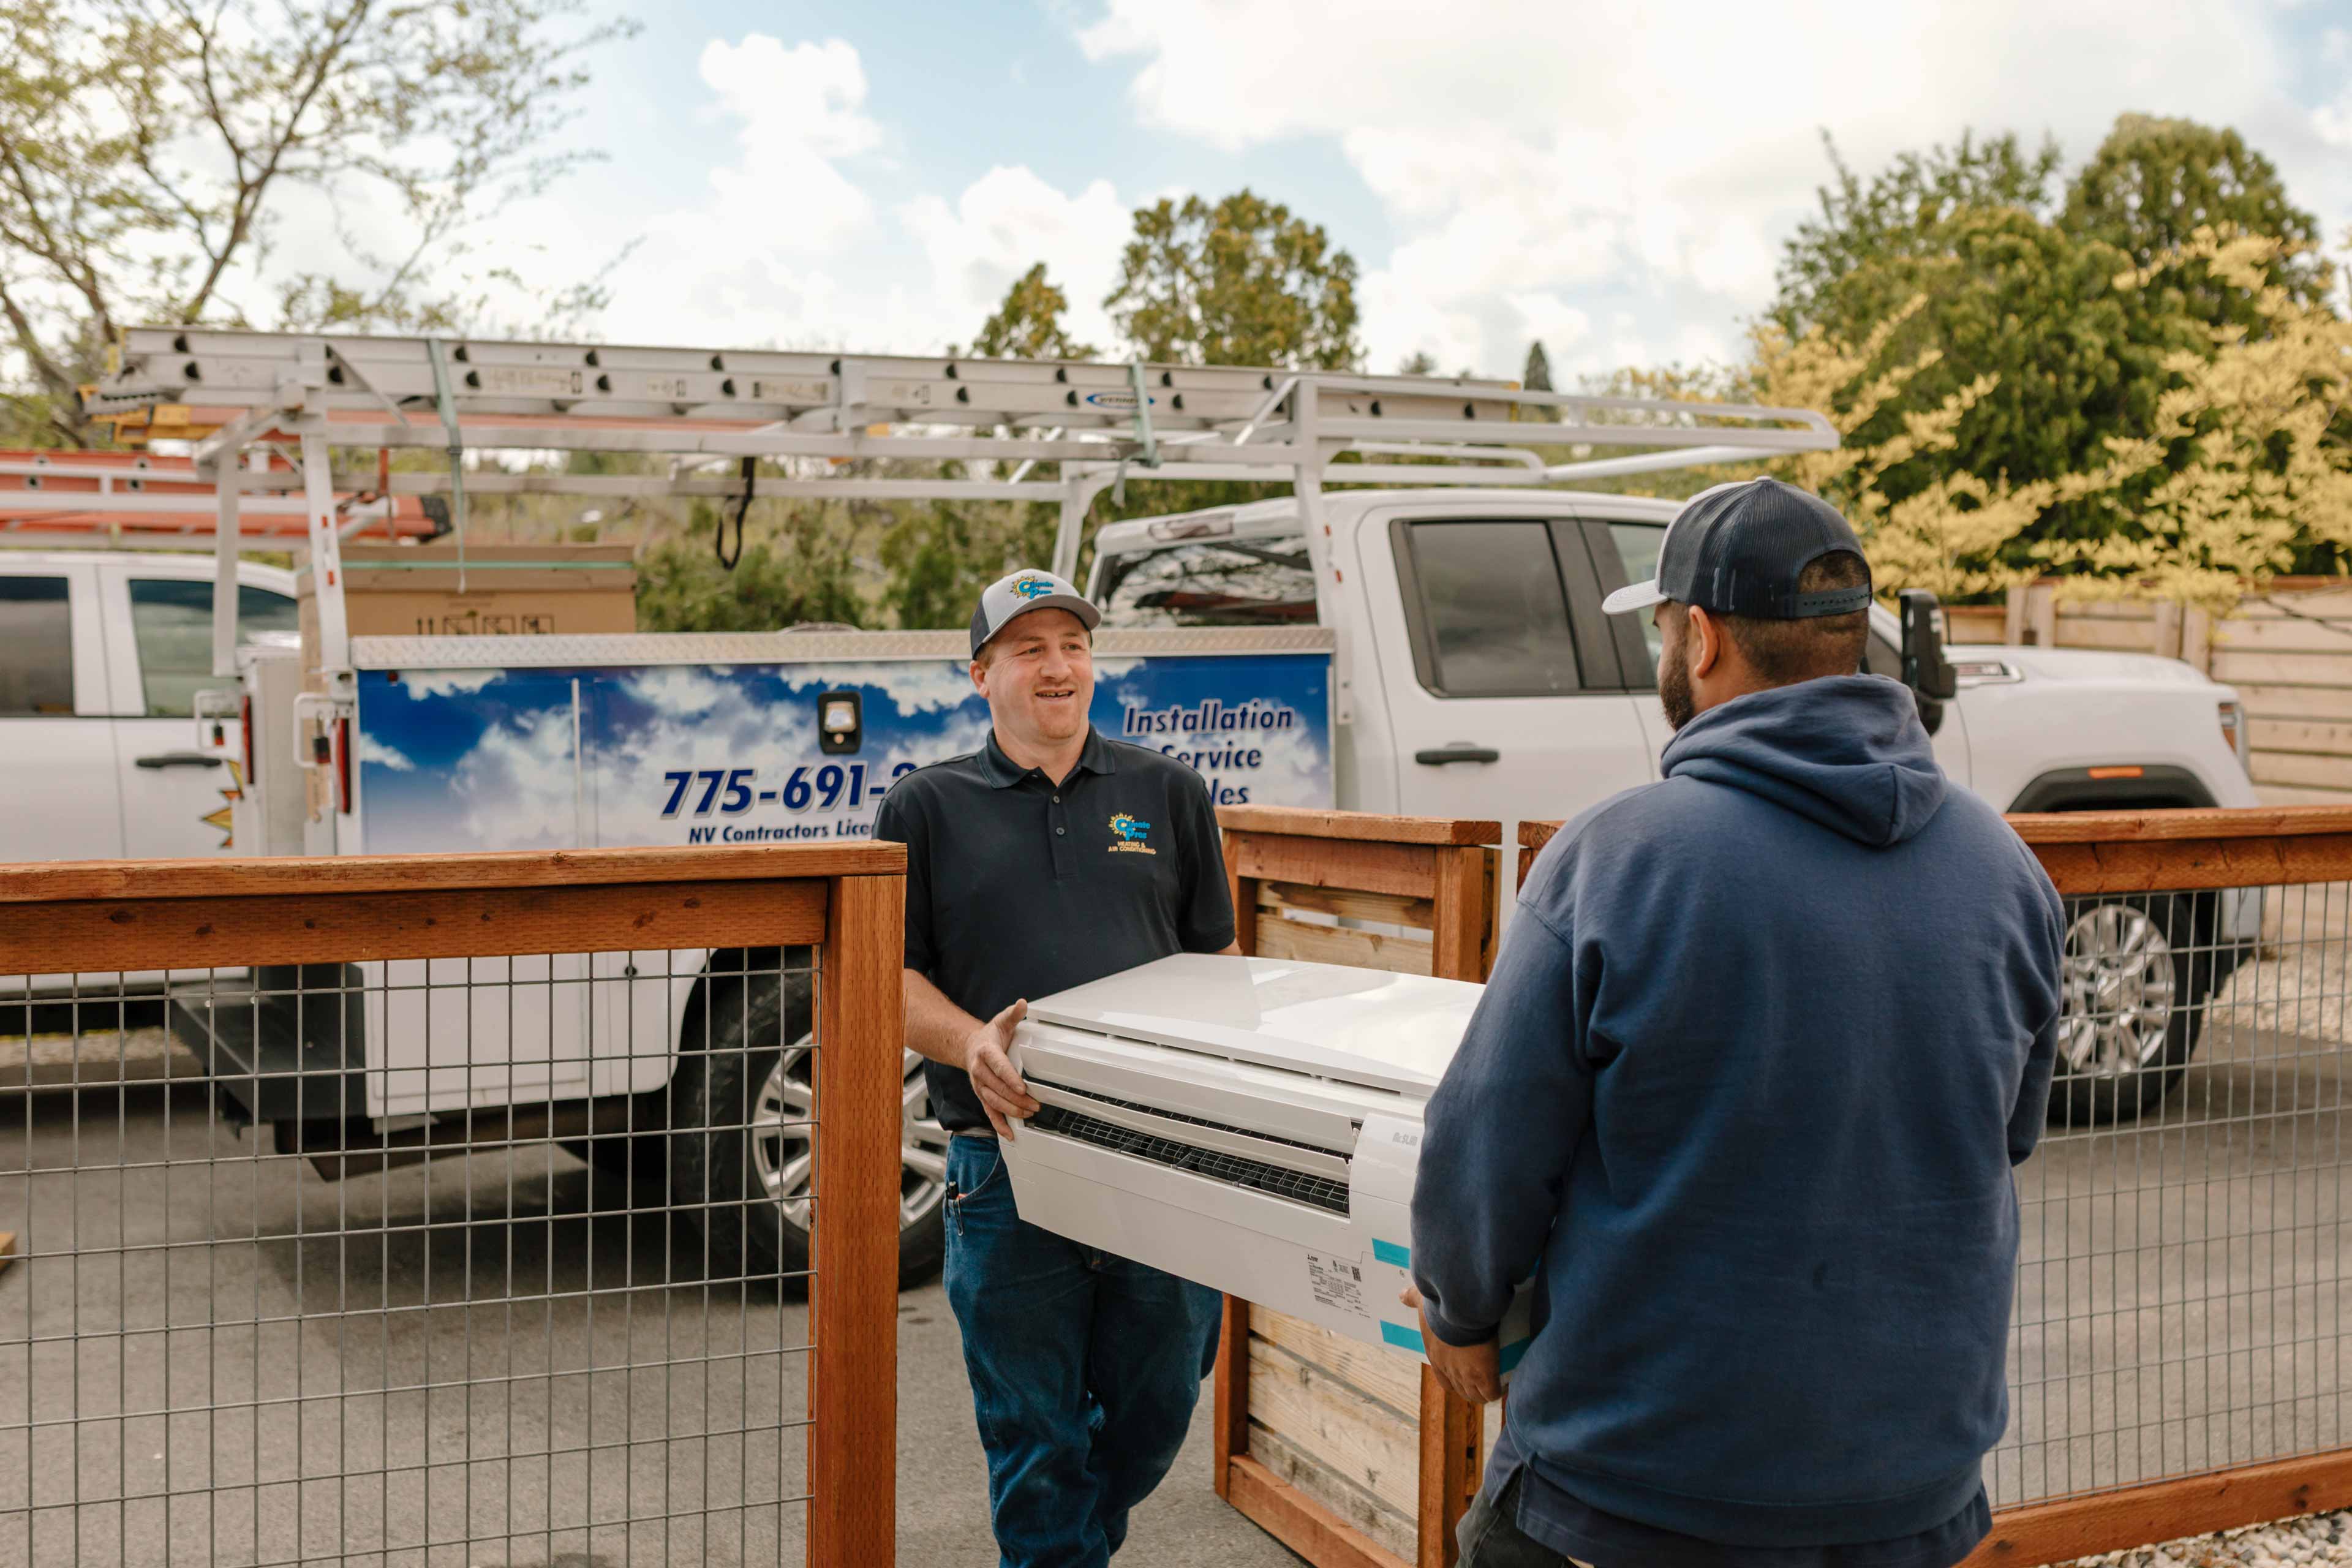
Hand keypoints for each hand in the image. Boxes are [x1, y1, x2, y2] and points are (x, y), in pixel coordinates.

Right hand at [963, 999, 1040, 1138]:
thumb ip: (1013, 1014)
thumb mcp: (1001, 1022)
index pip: (998, 1066)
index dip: (1009, 1077)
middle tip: (1035, 1104)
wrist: (969, 1048)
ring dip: (1011, 1111)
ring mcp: (980, 1086)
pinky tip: (1009, 1133)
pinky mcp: (982, 1096)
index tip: (1021, 1086)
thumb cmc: (989, 1037)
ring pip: (994, 1102)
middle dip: (1016, 1098)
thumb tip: (1023, 1004)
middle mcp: (980, 1071)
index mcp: (985, 1053)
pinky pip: (989, 1112)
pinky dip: (999, 1124)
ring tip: (1028, 1114)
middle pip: (998, 1088)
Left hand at [1400, 1283, 1501, 1404]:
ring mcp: (1466, 1374)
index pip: (1444, 1379)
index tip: (1466, 1374)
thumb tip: (1401, 1295)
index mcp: (1435, 1355)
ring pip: (1476, 1395)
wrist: (1460, 1309)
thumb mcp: (1423, 1301)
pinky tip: (1506, 1384)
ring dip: (1485, 1393)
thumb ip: (1413, 1298)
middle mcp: (1449, 1369)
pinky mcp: (1484, 1375)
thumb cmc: (1440, 1304)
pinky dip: (1499, 1390)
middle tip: (1484, 1381)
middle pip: (1461, 1390)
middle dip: (1472, 1389)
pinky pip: (1492, 1392)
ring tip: (1497, 1384)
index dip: (1455, 1379)